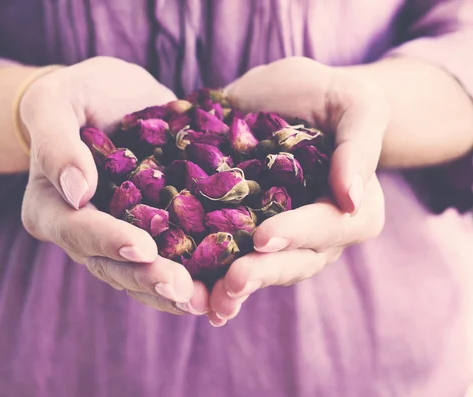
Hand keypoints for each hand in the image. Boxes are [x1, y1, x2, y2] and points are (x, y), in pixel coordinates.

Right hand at [19, 56, 209, 314]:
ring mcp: (120, 235)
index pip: (77, 231)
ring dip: (174, 290)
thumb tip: (77, 192)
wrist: (112, 97)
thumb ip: (57, 142)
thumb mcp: (55, 102)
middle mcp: (84, 232)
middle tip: (183, 290)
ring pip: (143, 272)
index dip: (109, 241)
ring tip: (208, 301)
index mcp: (52, 209)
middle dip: (148, 278)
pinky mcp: (153, 229)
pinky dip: (195, 273)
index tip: (143, 247)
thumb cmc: (75, 95)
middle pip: (112, 265)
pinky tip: (223, 284)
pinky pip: (171, 257)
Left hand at [207, 57, 387, 325]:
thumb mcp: (356, 106)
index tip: (263, 238)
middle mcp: (317, 233)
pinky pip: (231, 257)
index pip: (330, 226)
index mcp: (351, 208)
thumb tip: (353, 199)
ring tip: (209, 302)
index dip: (298, 234)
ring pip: (263, 269)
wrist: (291, 98)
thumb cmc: (330, 97)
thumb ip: (358, 147)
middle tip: (232, 282)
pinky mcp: (244, 230)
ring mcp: (280, 237)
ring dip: (236, 287)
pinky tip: (189, 293)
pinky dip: (212, 277)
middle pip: (295, 262)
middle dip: (263, 273)